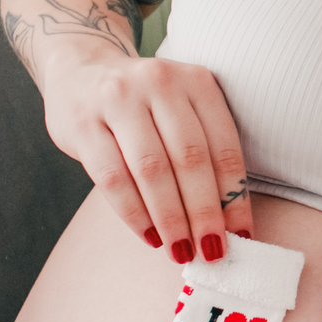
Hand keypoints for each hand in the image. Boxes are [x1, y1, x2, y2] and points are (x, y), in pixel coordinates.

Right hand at [41, 48, 253, 260]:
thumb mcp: (182, 107)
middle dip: (204, 214)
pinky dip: (134, 214)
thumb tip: (227, 222)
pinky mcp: (83, 123)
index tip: (242, 236)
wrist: (80, 69)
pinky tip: (150, 236)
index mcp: (196, 81)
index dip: (235, 197)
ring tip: (182, 251)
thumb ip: (204, 150)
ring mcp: (117, 99)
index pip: (224, 147)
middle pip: (189, 159)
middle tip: (212, 252)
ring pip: (151, 170)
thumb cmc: (144, 104)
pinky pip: (112, 178)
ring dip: (170, 219)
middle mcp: (159, 82)